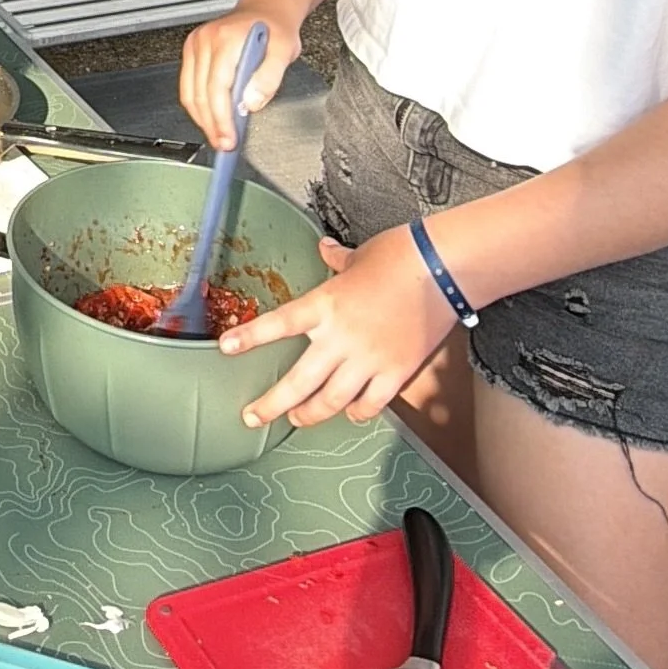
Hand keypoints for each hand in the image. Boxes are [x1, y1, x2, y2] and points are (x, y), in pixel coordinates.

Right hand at [178, 5, 301, 151]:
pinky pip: (189, 85)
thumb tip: (249, 103)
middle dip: (212, 125)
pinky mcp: (192, 50)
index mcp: (226, 39)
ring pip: (189, 93)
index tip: (229, 139)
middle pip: (199, 94)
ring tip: (218, 135)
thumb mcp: (285, 52)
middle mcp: (205, 40)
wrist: (267, 9)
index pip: (217, 88)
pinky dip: (198, 106)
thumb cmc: (276, 28)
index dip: (221, 119)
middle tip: (224, 144)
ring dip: (203, 119)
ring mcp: (195, 44)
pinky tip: (211, 118)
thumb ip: (268, 79)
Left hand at [226, 223, 455, 429]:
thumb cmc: (400, 256)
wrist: (442, 269)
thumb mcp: (358, 256)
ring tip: (297, 420)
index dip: (250, 337)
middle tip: (252, 417)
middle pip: (298, 382)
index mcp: (326, 304)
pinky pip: (369, 404)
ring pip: (330, 401)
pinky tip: (350, 413)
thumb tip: (325, 248)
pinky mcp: (395, 372)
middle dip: (271, 405)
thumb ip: (336, 260)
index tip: (226, 348)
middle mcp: (341, 337)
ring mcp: (368, 359)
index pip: (278, 324)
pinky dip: (356, 412)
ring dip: (309, 415)